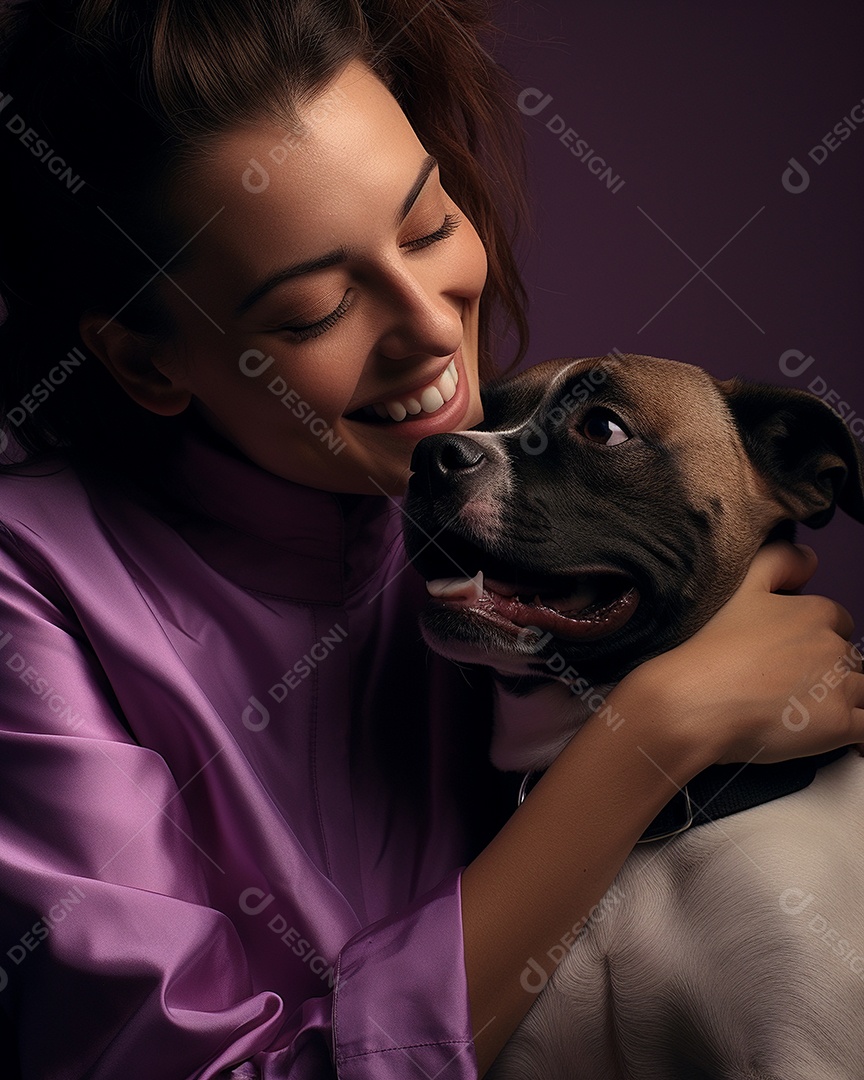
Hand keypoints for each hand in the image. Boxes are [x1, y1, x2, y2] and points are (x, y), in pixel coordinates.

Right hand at [622, 541, 863, 769]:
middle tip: (795, 687)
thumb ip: (780, 561)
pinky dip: (860, 733)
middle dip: (831, 672)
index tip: (794, 656)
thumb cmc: (712, 651)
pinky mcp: (838, 724)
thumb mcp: (741, 586)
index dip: (818, 639)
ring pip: (863, 691)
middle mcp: (833, 647)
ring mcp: (838, 686)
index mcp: (814, 613)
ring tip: (814, 713)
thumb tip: (811, 559)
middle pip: (851, 659)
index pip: (838, 623)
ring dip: (845, 700)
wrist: (697, 699)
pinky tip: (848, 738)